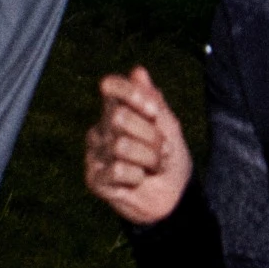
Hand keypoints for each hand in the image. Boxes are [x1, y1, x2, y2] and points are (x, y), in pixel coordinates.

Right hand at [84, 65, 191, 223]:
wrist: (174, 196)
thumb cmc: (170, 158)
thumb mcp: (170, 127)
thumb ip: (154, 101)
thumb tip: (138, 71)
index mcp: (118, 110)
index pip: (111, 87)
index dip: (133, 96)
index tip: (154, 111)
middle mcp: (102, 128)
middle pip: (120, 118)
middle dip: (151, 136)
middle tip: (161, 150)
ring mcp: (95, 153)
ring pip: (121, 146)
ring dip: (149, 159)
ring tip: (152, 167)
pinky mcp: (94, 179)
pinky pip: (117, 170)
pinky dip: (137, 177)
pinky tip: (138, 180)